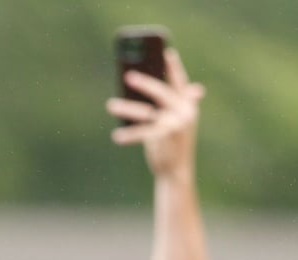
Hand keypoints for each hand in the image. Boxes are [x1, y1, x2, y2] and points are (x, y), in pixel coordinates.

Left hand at [106, 48, 202, 179]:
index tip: (166, 52)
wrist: (176, 170)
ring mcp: (176, 126)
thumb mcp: (174, 120)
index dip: (173, 67)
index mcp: (188, 104)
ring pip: (147, 113)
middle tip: (127, 75)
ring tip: (110, 105)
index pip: (180, 81)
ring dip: (127, 108)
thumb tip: (150, 83)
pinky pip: (142, 133)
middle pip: (162, 93)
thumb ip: (170, 103)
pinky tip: (117, 135)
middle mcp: (185, 112)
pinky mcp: (166, 139)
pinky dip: (129, 135)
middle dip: (145, 83)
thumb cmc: (171, 141)